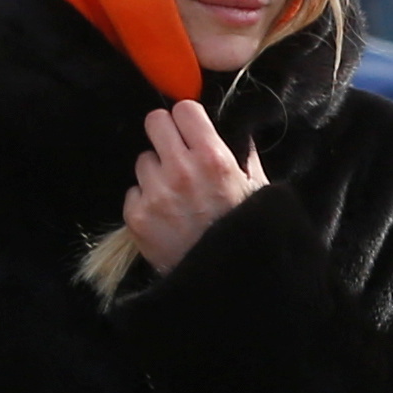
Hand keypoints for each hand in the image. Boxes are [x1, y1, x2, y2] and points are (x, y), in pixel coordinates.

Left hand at [122, 100, 263, 272]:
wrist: (228, 283)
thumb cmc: (248, 234)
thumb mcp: (258, 190)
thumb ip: (245, 155)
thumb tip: (237, 130)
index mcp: (214, 158)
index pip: (184, 109)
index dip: (187, 119)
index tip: (190, 130)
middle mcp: (181, 170)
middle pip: (154, 122)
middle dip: (165, 134)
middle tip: (174, 152)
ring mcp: (156, 193)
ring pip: (143, 160)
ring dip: (156, 172)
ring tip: (174, 195)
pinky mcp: (137, 216)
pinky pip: (133, 192)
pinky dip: (146, 201)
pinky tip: (165, 217)